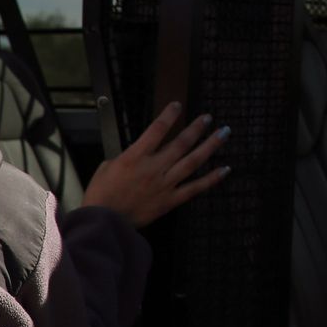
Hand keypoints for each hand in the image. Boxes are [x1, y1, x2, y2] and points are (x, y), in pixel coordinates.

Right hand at [82, 102, 230, 227]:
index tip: (178, 105)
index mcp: (134, 157)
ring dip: (210, 146)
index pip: (157, 130)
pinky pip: (195, 188)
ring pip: (193, 161)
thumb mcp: (106, 167)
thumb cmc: (101, 194)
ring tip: (223, 134)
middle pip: (181, 143)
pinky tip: (225, 169)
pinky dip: (211, 179)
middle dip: (196, 128)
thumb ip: (127, 157)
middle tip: (208, 118)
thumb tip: (140, 153)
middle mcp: (153, 168)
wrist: (105, 221)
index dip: (169, 115)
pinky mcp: (170, 200)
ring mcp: (165, 184)